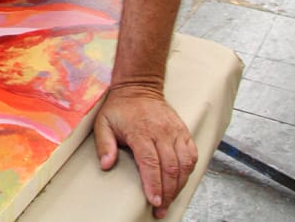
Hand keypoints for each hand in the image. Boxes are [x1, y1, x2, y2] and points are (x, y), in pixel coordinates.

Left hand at [94, 84, 197, 218]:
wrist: (138, 86)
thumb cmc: (120, 107)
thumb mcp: (103, 122)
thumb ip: (104, 144)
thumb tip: (106, 165)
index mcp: (140, 131)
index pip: (150, 163)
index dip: (153, 184)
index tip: (154, 201)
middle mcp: (161, 132)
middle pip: (170, 168)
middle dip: (167, 192)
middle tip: (160, 208)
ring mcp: (175, 131)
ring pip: (184, 164)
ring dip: (179, 185)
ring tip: (170, 199)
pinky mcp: (183, 131)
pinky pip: (192, 154)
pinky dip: (189, 170)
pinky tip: (182, 181)